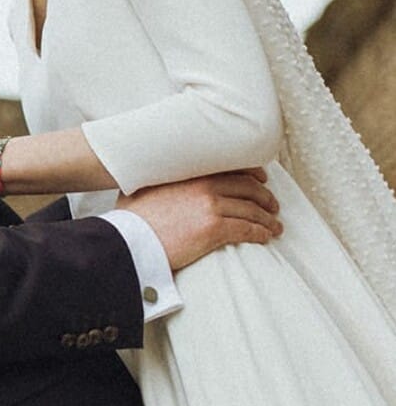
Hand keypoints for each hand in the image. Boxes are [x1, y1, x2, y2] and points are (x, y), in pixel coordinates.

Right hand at [117, 168, 281, 270]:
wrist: (132, 238)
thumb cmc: (132, 216)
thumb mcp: (142, 185)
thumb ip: (158, 177)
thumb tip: (156, 177)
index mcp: (188, 172)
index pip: (229, 167)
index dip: (250, 172)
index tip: (260, 178)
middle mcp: (203, 184)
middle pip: (247, 187)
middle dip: (264, 196)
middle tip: (271, 205)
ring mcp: (210, 205)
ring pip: (252, 209)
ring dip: (267, 218)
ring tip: (274, 225)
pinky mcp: (215, 228)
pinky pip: (248, 229)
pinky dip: (262, 233)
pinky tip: (266, 236)